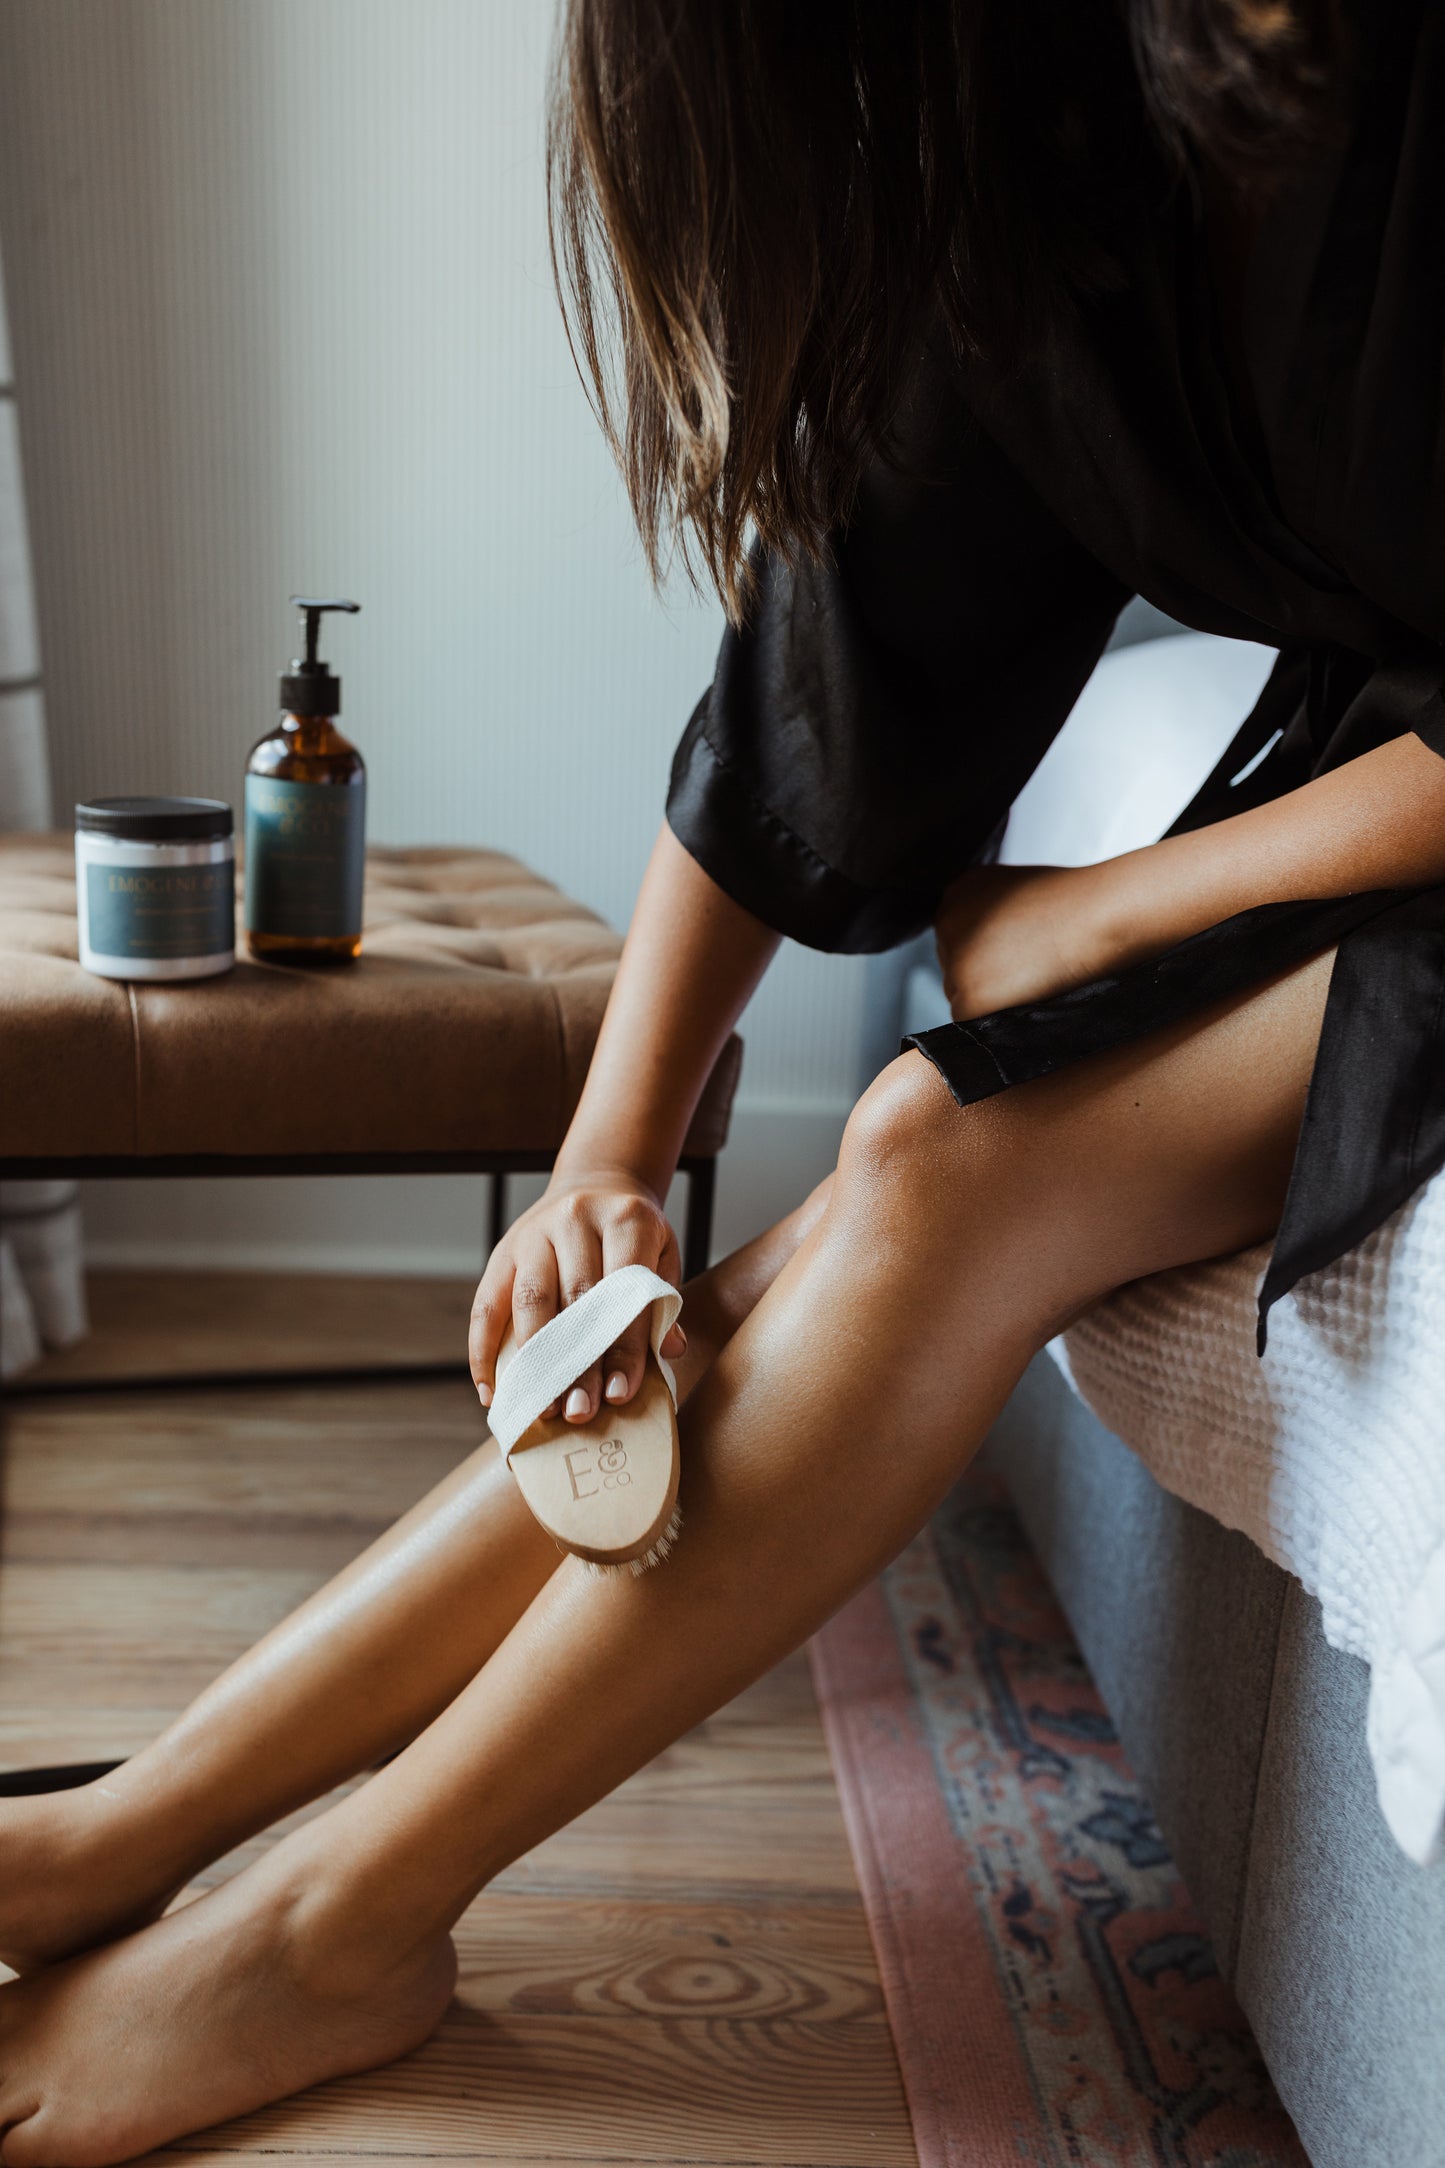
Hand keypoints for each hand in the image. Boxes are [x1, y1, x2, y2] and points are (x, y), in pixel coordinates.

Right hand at [468, 1172, 685, 1424]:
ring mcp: (533, 1234)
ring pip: (529, 1303)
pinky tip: (495, 1391)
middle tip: (581, 1411)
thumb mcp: (661, 1257)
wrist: (595, 1185)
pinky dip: (485, 1353)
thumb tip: (670, 1352)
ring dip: (536, 1362)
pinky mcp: (502, 1252)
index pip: (624, 1291)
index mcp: (625, 1219)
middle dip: (578, 1362)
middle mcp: (575, 1220)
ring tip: (545, 1408)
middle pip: (576, 1300)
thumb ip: (663, 1303)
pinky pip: (485, 1307)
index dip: (623, 1346)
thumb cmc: (633, 1235)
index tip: (619, 1394)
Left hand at [934, 862, 1120, 1019]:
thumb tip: (987, 951)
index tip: (1016, 954)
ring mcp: (954, 961)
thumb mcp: (1019, 892)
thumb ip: (994, 916)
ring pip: (962, 995)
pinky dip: (997, 1019)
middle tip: (1027, 970)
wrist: (1096, 916)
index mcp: (958, 892)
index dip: (990, 955)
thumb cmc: (1076, 904)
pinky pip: (972, 1023)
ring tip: (1032, 979)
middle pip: (956, 968)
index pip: (957, 940)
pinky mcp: (968, 997)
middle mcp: (947, 921)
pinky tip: (1026, 995)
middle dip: (985, 976)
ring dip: (991, 998)